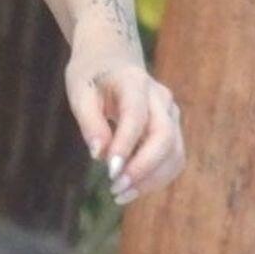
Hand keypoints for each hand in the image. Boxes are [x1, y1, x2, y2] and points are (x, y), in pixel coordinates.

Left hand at [64, 33, 185, 206]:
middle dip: (143, 168)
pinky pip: (174, 158)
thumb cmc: (91, 76)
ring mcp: (171, 113)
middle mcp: (159, 97)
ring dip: (151, 179)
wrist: (112, 59)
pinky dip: (157, 177)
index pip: (136, 116)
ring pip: (174, 152)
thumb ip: (89, 122)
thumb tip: (99, 155)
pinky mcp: (173, 128)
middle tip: (115, 189)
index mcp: (134, 81)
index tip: (110, 171)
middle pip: (164, 136)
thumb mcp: (79, 91)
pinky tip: (132, 188)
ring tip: (120, 194)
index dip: (126, 145)